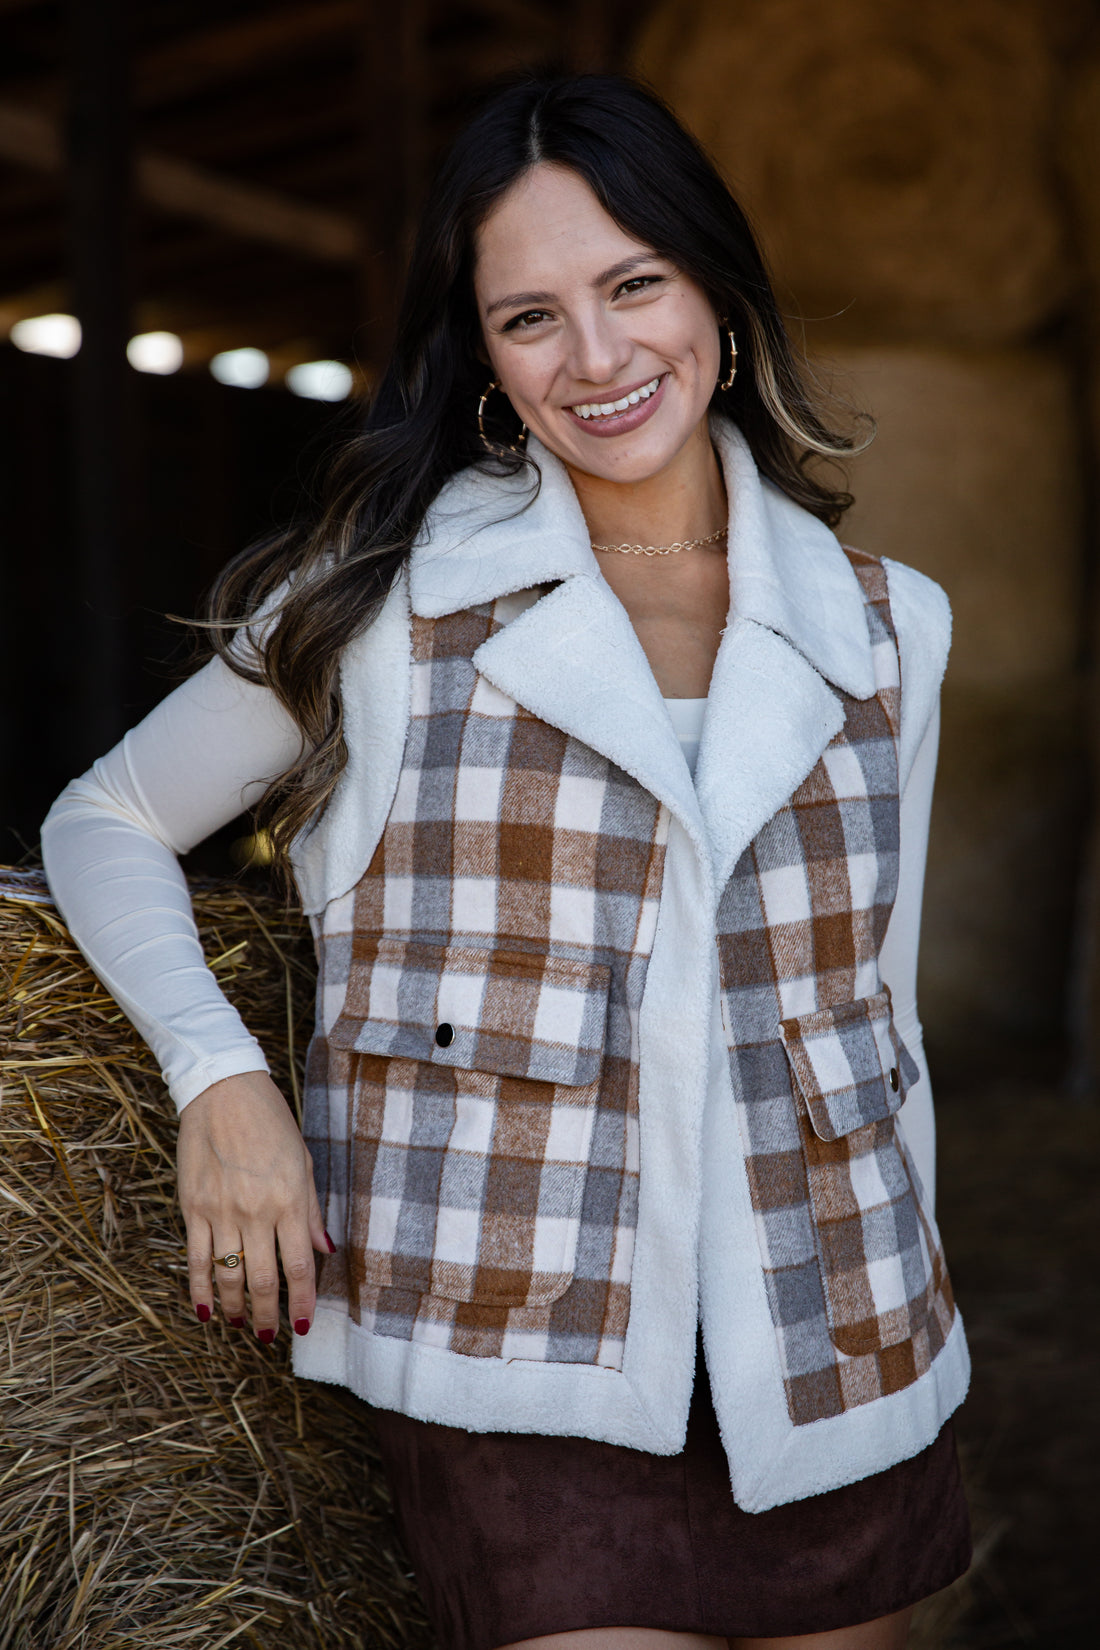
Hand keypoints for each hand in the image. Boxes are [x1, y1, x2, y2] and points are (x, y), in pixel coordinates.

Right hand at [179, 1069, 331, 1342]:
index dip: (301, 1302)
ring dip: (235, 1308)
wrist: (224, 1090)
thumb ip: (311, 1211)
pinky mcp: (193, 1207)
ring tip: (241, 1325)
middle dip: (269, 1314)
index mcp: (290, 1200)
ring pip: (228, 1276)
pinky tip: (204, 1311)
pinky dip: (199, 1290)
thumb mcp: (303, 1161)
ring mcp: (221, 1211)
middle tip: (271, 1335)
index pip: (299, 1267)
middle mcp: (256, 1211)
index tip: (302, 1324)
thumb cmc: (270, 1121)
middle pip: (264, 1279)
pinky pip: (196, 1259)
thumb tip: (325, 1250)